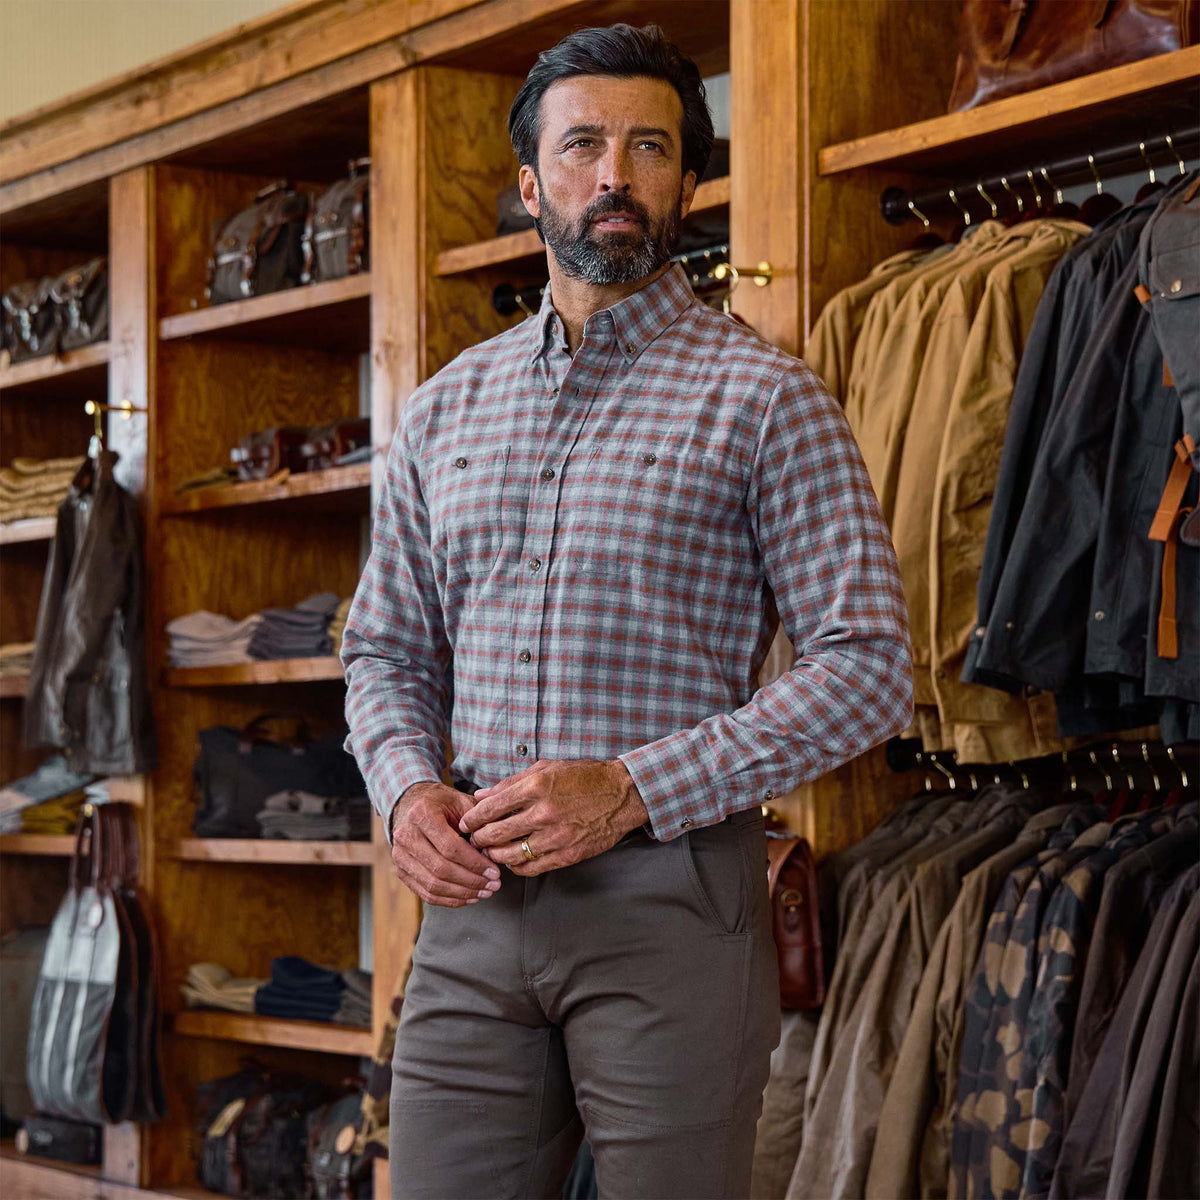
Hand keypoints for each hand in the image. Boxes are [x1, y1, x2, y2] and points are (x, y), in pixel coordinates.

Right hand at [389, 781, 501, 906]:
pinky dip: (449, 900)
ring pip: (433, 885)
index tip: (495, 871)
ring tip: (485, 892)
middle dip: (472, 881)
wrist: (411, 803)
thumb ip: (478, 822)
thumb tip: (494, 850)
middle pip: (441, 869)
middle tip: (494, 885)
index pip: (450, 847)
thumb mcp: (462, 801)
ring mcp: (400, 856)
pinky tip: (469, 897)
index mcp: (422, 814)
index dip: (475, 863)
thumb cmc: (442, 803)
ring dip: (463, 893)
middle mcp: (406, 836)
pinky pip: (425, 893)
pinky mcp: (401, 871)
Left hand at [457, 759, 649, 875]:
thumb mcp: (546, 769)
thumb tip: (481, 795)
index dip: (472, 819)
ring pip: (510, 855)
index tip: (466, 823)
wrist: (621, 795)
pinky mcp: (567, 855)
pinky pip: (531, 867)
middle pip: (496, 833)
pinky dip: (516, 866)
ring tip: (489, 852)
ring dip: (494, 855)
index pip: (491, 807)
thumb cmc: (583, 777)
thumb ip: (511, 783)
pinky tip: (512, 861)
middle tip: (472, 840)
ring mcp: (556, 837)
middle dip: (478, 839)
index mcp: (536, 787)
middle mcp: (543, 813)